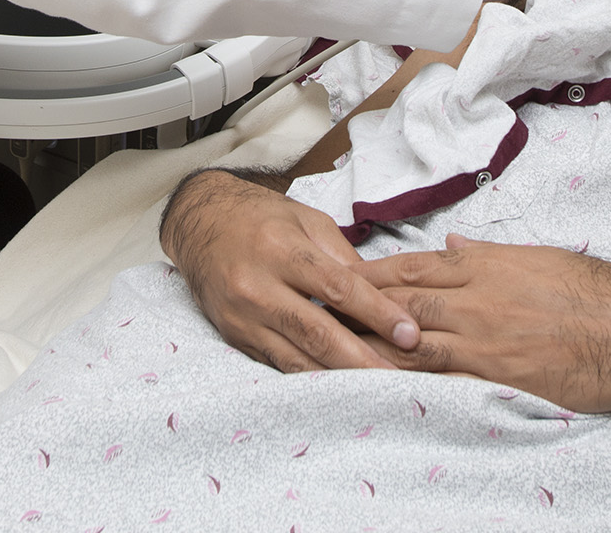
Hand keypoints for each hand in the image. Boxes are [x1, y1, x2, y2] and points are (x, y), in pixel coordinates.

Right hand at [160, 169, 422, 373]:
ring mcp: (242, 316)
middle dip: (362, 359)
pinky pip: (278, 364)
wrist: (199, 223)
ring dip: (339, 378)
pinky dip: (310, 378)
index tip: (411, 334)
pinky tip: (339, 387)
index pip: (337, 287)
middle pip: (317, 332)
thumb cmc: (259, 217)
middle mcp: (257, 286)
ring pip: (296, 358)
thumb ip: (343, 257)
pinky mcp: (235, 337)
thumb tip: (382, 294)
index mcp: (280, 249)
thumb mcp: (306, 220)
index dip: (377, 313)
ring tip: (376, 392)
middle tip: (401, 378)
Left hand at [351, 234, 610, 412]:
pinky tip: (378, 388)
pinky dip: (407, 381)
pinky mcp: (499, 377)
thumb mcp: (541, 259)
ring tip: (327, 350)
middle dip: (354, 307)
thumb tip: (453, 245)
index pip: (412, 266)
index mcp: (487, 265)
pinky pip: (442, 380)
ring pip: (411, 341)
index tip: (335, 277)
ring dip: (368, 346)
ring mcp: (486, 340)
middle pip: (400, 301)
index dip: (370, 273)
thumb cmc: (599, 293)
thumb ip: (490, 254)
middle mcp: (478, 299)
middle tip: (312, 311)